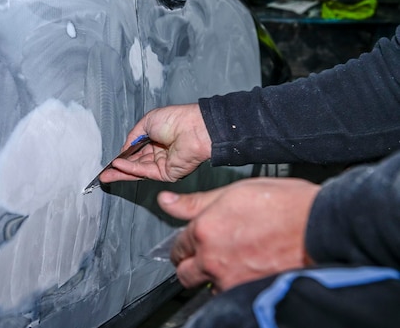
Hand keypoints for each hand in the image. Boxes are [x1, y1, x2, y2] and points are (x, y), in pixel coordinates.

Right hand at [99, 104, 211, 182]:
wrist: (193, 127)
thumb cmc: (176, 119)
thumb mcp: (147, 121)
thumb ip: (133, 136)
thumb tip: (124, 148)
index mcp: (157, 139)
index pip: (136, 151)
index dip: (123, 156)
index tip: (110, 160)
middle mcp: (160, 153)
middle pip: (135, 164)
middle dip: (118, 168)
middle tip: (104, 173)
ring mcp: (163, 164)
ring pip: (138, 170)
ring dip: (121, 172)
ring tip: (106, 174)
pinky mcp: (167, 173)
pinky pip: (145, 172)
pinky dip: (130, 169)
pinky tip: (118, 165)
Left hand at [158, 177, 320, 291]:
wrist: (321, 227)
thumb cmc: (284, 205)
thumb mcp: (233, 192)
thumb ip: (195, 202)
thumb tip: (166, 200)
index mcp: (205, 231)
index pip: (178, 246)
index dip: (185, 242)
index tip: (191, 241)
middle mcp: (213, 259)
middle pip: (185, 273)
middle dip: (190, 265)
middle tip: (203, 255)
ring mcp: (231, 280)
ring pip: (207, 286)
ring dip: (212, 276)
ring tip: (231, 261)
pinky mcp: (248, 292)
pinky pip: (229, 294)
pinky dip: (232, 285)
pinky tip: (246, 270)